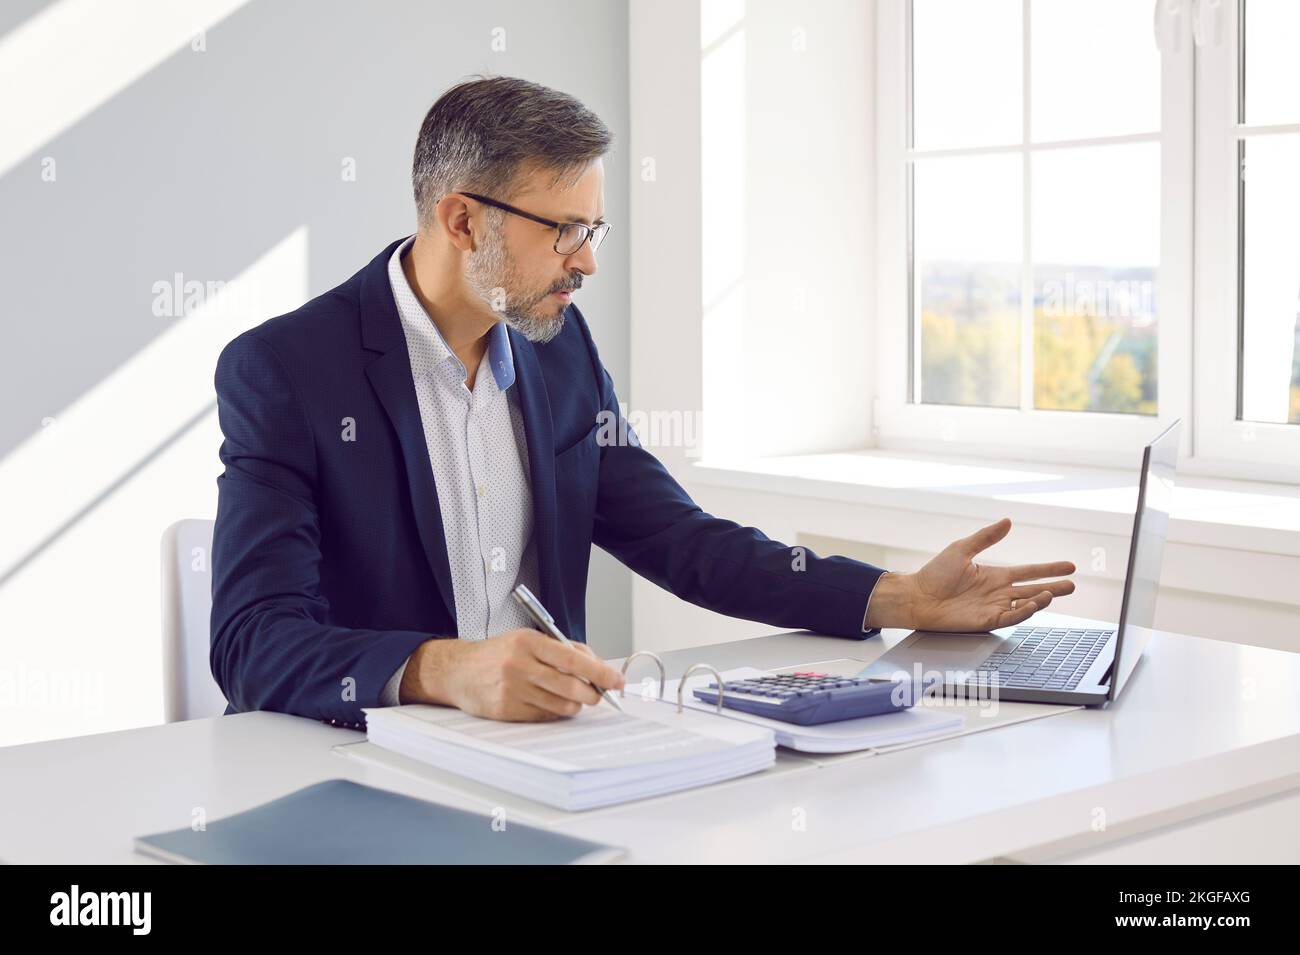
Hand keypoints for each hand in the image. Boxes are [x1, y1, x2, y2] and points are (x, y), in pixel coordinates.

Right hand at [404, 630, 625, 720]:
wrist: (458, 670)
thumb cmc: (499, 653)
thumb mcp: (529, 640)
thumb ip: (563, 649)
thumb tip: (596, 666)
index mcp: (529, 642)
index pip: (573, 658)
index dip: (600, 672)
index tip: (617, 681)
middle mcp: (520, 665)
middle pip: (571, 686)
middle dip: (593, 694)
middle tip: (599, 695)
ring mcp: (512, 689)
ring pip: (561, 705)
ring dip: (575, 704)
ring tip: (572, 697)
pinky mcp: (507, 710)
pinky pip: (545, 716)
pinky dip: (555, 712)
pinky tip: (550, 703)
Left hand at [867, 518, 1075, 631]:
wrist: (917, 595)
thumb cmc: (934, 574)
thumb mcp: (962, 549)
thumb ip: (986, 537)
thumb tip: (1007, 521)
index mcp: (995, 575)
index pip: (1028, 572)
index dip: (1049, 569)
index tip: (1068, 567)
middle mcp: (998, 592)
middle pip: (1033, 590)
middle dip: (1053, 588)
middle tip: (1072, 585)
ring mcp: (993, 607)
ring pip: (1025, 605)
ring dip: (1040, 600)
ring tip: (1053, 593)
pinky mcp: (986, 621)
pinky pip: (1010, 618)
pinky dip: (1023, 612)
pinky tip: (1033, 604)